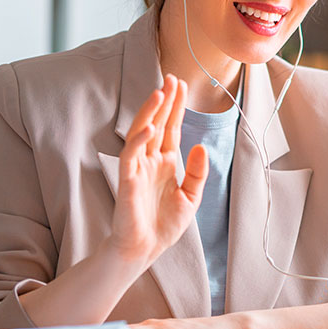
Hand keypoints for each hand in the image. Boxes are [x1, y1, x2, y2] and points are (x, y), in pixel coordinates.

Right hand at [106, 74, 208, 268]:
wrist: (145, 250)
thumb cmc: (164, 225)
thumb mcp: (191, 197)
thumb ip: (198, 173)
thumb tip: (200, 146)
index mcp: (165, 162)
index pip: (170, 128)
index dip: (175, 107)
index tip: (181, 85)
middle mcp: (150, 161)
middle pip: (156, 124)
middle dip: (164, 102)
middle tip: (172, 78)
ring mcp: (138, 169)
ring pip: (141, 133)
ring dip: (150, 113)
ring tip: (160, 93)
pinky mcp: (127, 181)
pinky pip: (130, 156)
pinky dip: (138, 141)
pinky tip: (149, 127)